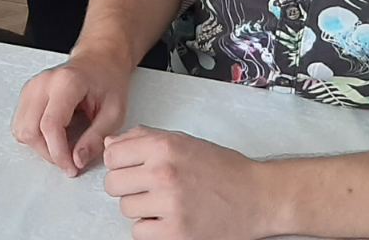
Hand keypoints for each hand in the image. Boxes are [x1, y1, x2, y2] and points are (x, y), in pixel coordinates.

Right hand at [11, 50, 132, 175]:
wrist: (99, 60)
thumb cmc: (108, 81)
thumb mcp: (114, 112)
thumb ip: (95, 138)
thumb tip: (77, 160)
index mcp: (67, 83)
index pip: (50, 125)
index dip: (59, 153)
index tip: (72, 167)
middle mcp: (43, 83)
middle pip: (30, 130)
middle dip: (48, 153)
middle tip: (70, 160)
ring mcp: (32, 87)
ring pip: (21, 129)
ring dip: (39, 147)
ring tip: (62, 147)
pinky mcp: (27, 94)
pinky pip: (20, 124)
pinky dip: (34, 137)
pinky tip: (53, 136)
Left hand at [103, 127, 272, 239]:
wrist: (257, 196)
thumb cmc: (223, 169)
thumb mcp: (183, 141)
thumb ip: (144, 138)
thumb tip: (110, 144)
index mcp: (164, 147)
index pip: (112, 154)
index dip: (119, 163)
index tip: (130, 168)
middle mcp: (164, 173)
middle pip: (113, 184)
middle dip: (126, 187)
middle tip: (147, 188)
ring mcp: (169, 205)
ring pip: (126, 209)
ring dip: (141, 209)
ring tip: (163, 204)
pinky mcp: (176, 233)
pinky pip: (139, 233)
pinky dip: (151, 229)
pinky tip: (168, 220)